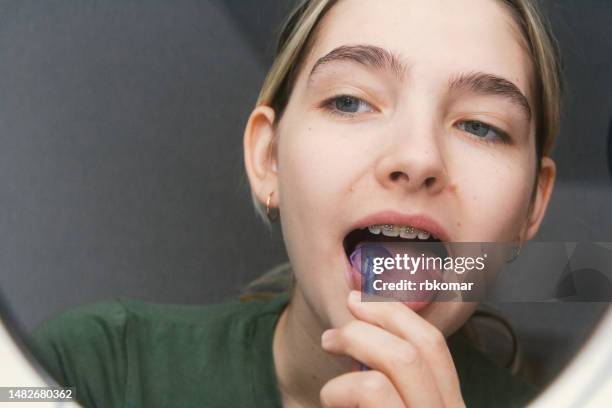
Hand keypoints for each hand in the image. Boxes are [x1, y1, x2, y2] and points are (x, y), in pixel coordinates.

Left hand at [319, 290, 464, 406]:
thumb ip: (386, 373)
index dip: (396, 313)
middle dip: (377, 315)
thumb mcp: (387, 399)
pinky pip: (372, 389)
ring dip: (355, 343)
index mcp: (446, 402)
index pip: (435, 344)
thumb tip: (361, 318)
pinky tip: (330, 401)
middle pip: (427, 342)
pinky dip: (338, 388)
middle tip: (337, 323)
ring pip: (403, 358)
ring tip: (328, 361)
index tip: (358, 300)